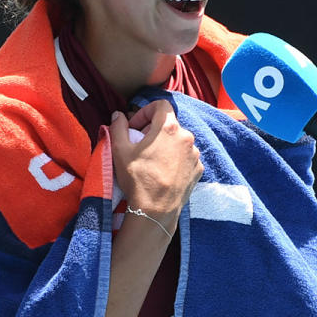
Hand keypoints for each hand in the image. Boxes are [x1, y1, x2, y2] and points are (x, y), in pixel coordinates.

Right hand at [109, 100, 202, 230]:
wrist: (155, 211)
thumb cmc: (137, 179)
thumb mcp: (120, 150)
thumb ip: (118, 127)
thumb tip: (118, 115)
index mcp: (169, 128)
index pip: (160, 105)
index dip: (145, 111)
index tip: (135, 127)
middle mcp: (187, 137)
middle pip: (169, 124)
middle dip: (153, 130)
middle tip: (140, 144)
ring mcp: (195, 154)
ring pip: (178, 141)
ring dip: (165, 145)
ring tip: (152, 160)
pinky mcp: (198, 169)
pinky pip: (186, 157)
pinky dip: (175, 159)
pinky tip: (163, 171)